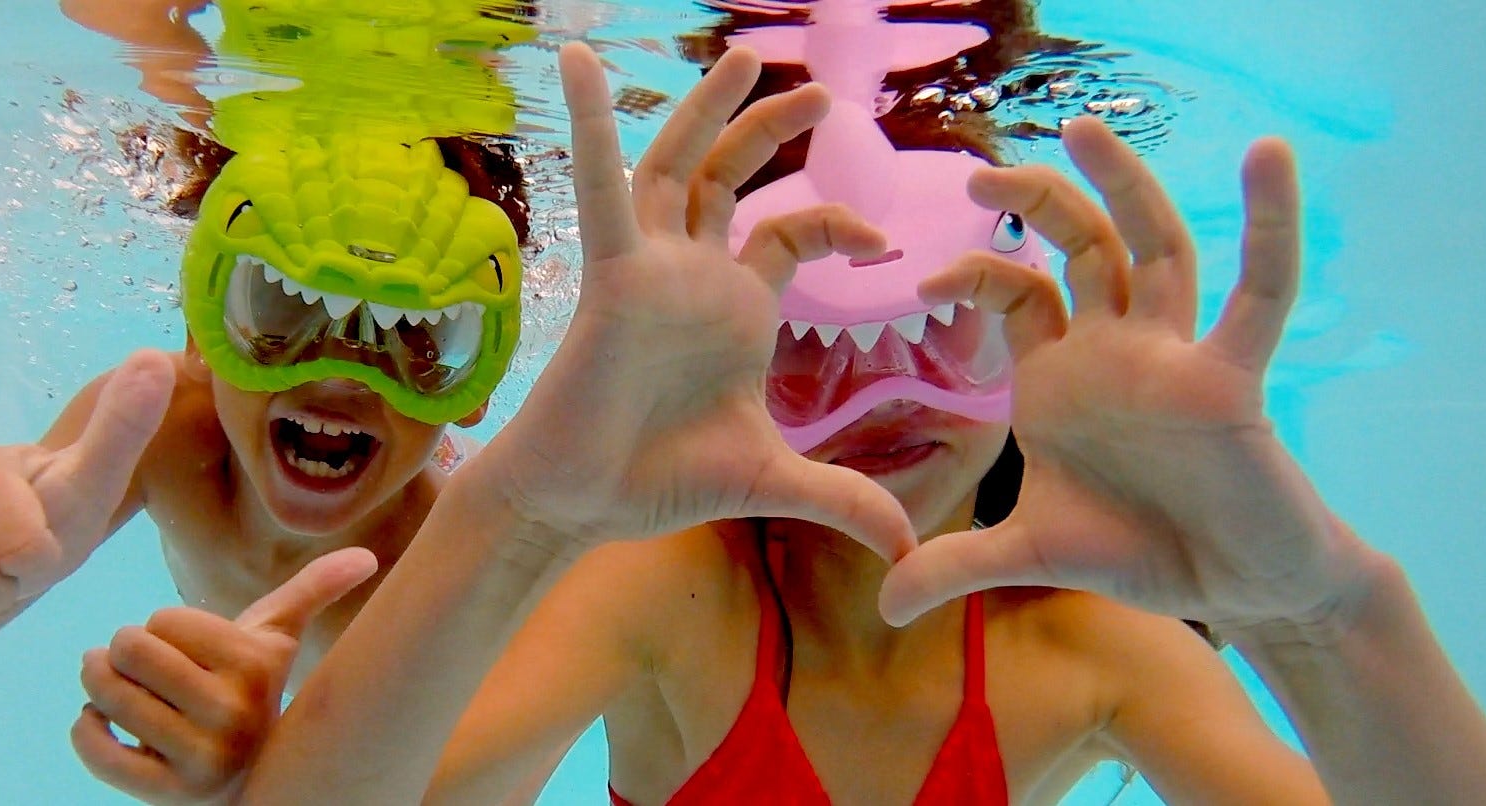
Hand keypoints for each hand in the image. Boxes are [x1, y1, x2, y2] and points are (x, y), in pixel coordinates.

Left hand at [72, 548, 378, 803]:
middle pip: (130, 649)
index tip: (181, 647)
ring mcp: (200, 759)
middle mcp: (232, 714)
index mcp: (255, 667)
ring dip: (97, 684)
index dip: (161, 626)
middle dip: (120, 649)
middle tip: (133, 661)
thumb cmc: (253, 693)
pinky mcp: (166, 796)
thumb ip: (313, 591)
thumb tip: (368, 555)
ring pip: (108, 697)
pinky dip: (84, 730)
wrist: (252, 779)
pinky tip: (99, 723)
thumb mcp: (278, 641)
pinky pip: (98, 752)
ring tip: (109, 686)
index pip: (163, 618)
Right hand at [470, 43, 914, 560]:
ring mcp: (653, 267)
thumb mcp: (774, 479)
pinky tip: (579, 65)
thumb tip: (906, 550)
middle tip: (819, 91)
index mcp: (736, 308)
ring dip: (709, 109)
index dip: (836, 223)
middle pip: (733, 179)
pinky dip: (591, 125)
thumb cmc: (661, 481)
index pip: (791, 235)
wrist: (585, 500)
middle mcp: (695, 276)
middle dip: (771, 130)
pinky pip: (603, 186)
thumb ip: (842, 499)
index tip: (884, 241)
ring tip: (746, 56)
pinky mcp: (612, 273)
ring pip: (681, 164)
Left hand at [878, 118, 1377, 635]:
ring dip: (1123, 186)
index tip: (923, 288)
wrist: (1234, 589)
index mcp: (1062, 376)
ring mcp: (1175, 355)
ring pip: (1151, 247)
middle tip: (975, 170)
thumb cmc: (1139, 552)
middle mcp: (1116, 350)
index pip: (1016, 293)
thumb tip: (884, 603)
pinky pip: (1258, 294)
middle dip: (1035, 201)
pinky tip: (1265, 160)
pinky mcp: (1233, 378)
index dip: (972, 277)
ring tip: (1084, 128)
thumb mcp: (1029, 554)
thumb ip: (957, 565)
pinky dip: (1269, 227)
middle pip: (1078, 248)